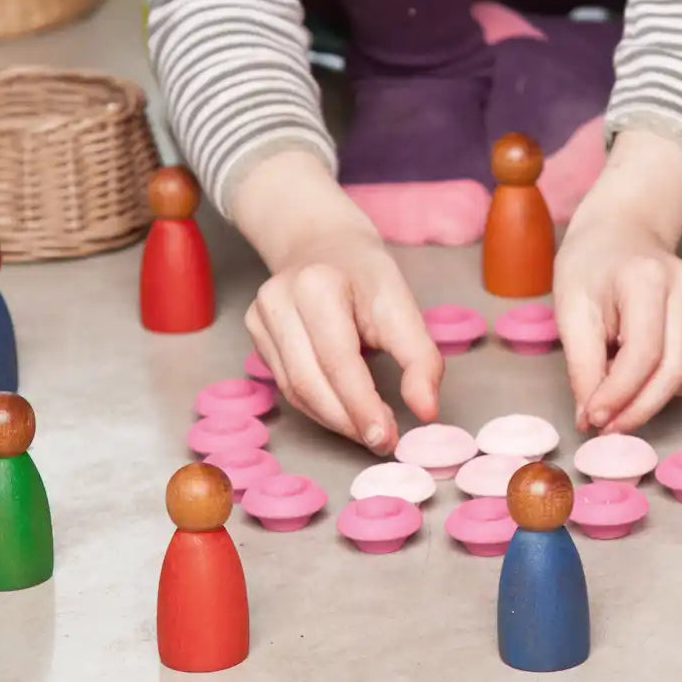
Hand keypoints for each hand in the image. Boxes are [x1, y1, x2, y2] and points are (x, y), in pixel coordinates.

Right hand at [230, 150, 443, 454]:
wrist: (324, 241)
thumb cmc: (367, 274)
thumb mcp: (403, 306)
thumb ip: (420, 359)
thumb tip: (427, 412)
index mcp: (317, 284)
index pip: (339, 360)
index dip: (363, 406)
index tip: (388, 438)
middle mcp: (279, 298)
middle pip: (310, 381)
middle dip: (349, 420)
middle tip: (382, 440)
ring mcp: (259, 316)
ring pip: (294, 390)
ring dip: (334, 420)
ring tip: (367, 429)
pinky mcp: (254, 332)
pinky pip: (286, 384)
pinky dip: (318, 406)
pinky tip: (343, 411)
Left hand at [553, 128, 681, 433]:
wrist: (621, 228)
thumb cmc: (589, 264)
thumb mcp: (570, 308)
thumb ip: (582, 365)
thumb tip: (591, 420)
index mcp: (649, 278)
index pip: (643, 354)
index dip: (618, 395)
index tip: (592, 420)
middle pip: (673, 371)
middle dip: (637, 409)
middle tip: (605, 426)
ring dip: (650, 400)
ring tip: (614, 394)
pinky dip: (663, 383)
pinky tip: (635, 373)